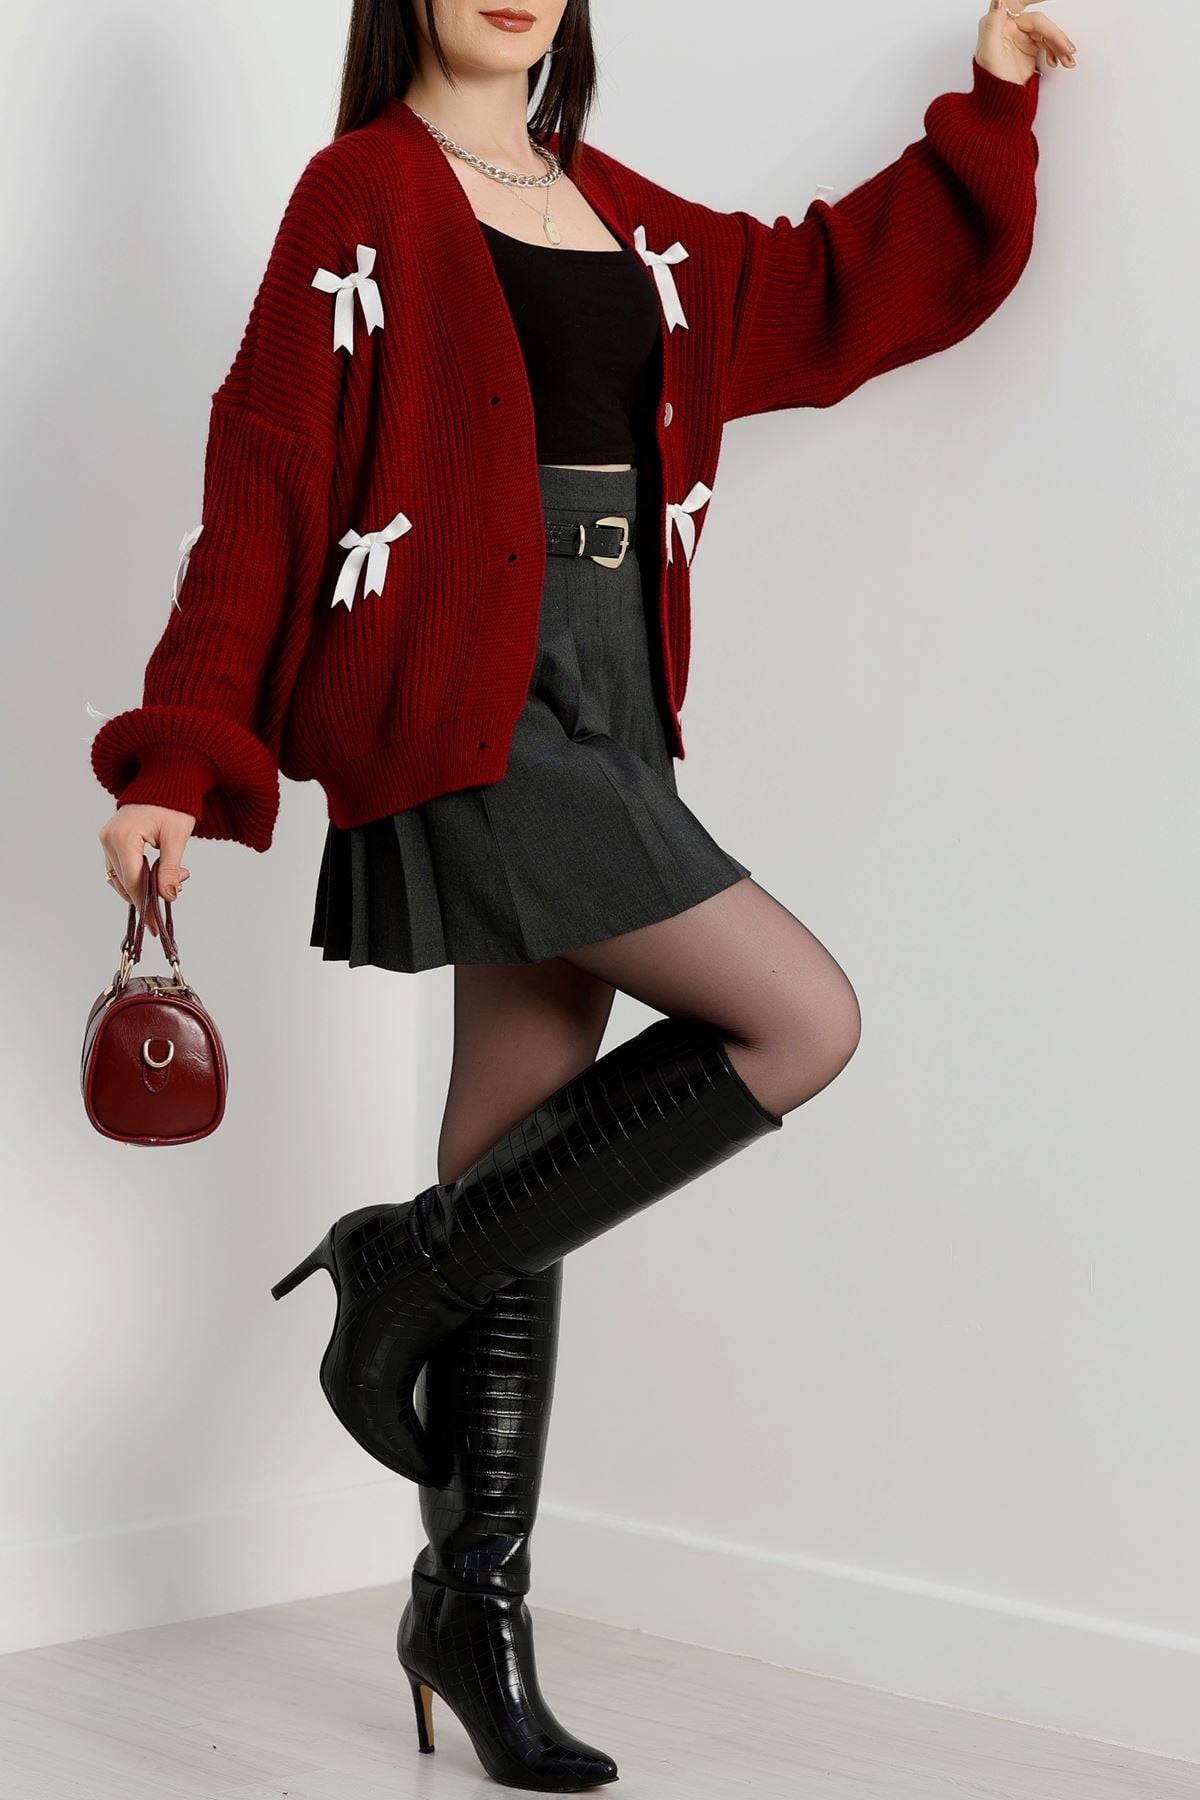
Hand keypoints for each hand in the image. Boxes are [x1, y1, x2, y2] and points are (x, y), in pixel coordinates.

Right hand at [98, 805, 193, 937]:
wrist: (165, 778)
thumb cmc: (173, 803)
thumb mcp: (176, 838)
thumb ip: (170, 869)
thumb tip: (168, 897)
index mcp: (123, 837)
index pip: (133, 882)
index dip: (145, 906)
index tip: (154, 926)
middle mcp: (108, 839)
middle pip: (124, 883)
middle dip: (148, 895)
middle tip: (173, 896)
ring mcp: (107, 839)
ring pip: (120, 878)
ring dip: (143, 886)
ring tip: (174, 878)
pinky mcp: (110, 840)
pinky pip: (120, 868)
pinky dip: (137, 876)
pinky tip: (158, 873)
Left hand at [977, 0, 1076, 82]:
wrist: (998, 104)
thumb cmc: (990, 81)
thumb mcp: (989, 54)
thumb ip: (993, 25)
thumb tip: (999, 0)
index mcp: (997, 23)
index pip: (1016, 2)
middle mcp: (1008, 26)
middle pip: (1038, 22)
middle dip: (1054, 34)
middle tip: (1067, 47)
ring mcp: (1020, 36)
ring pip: (1045, 33)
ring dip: (1059, 45)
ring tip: (1068, 59)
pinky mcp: (1029, 46)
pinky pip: (1047, 43)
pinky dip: (1056, 51)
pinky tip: (1059, 61)